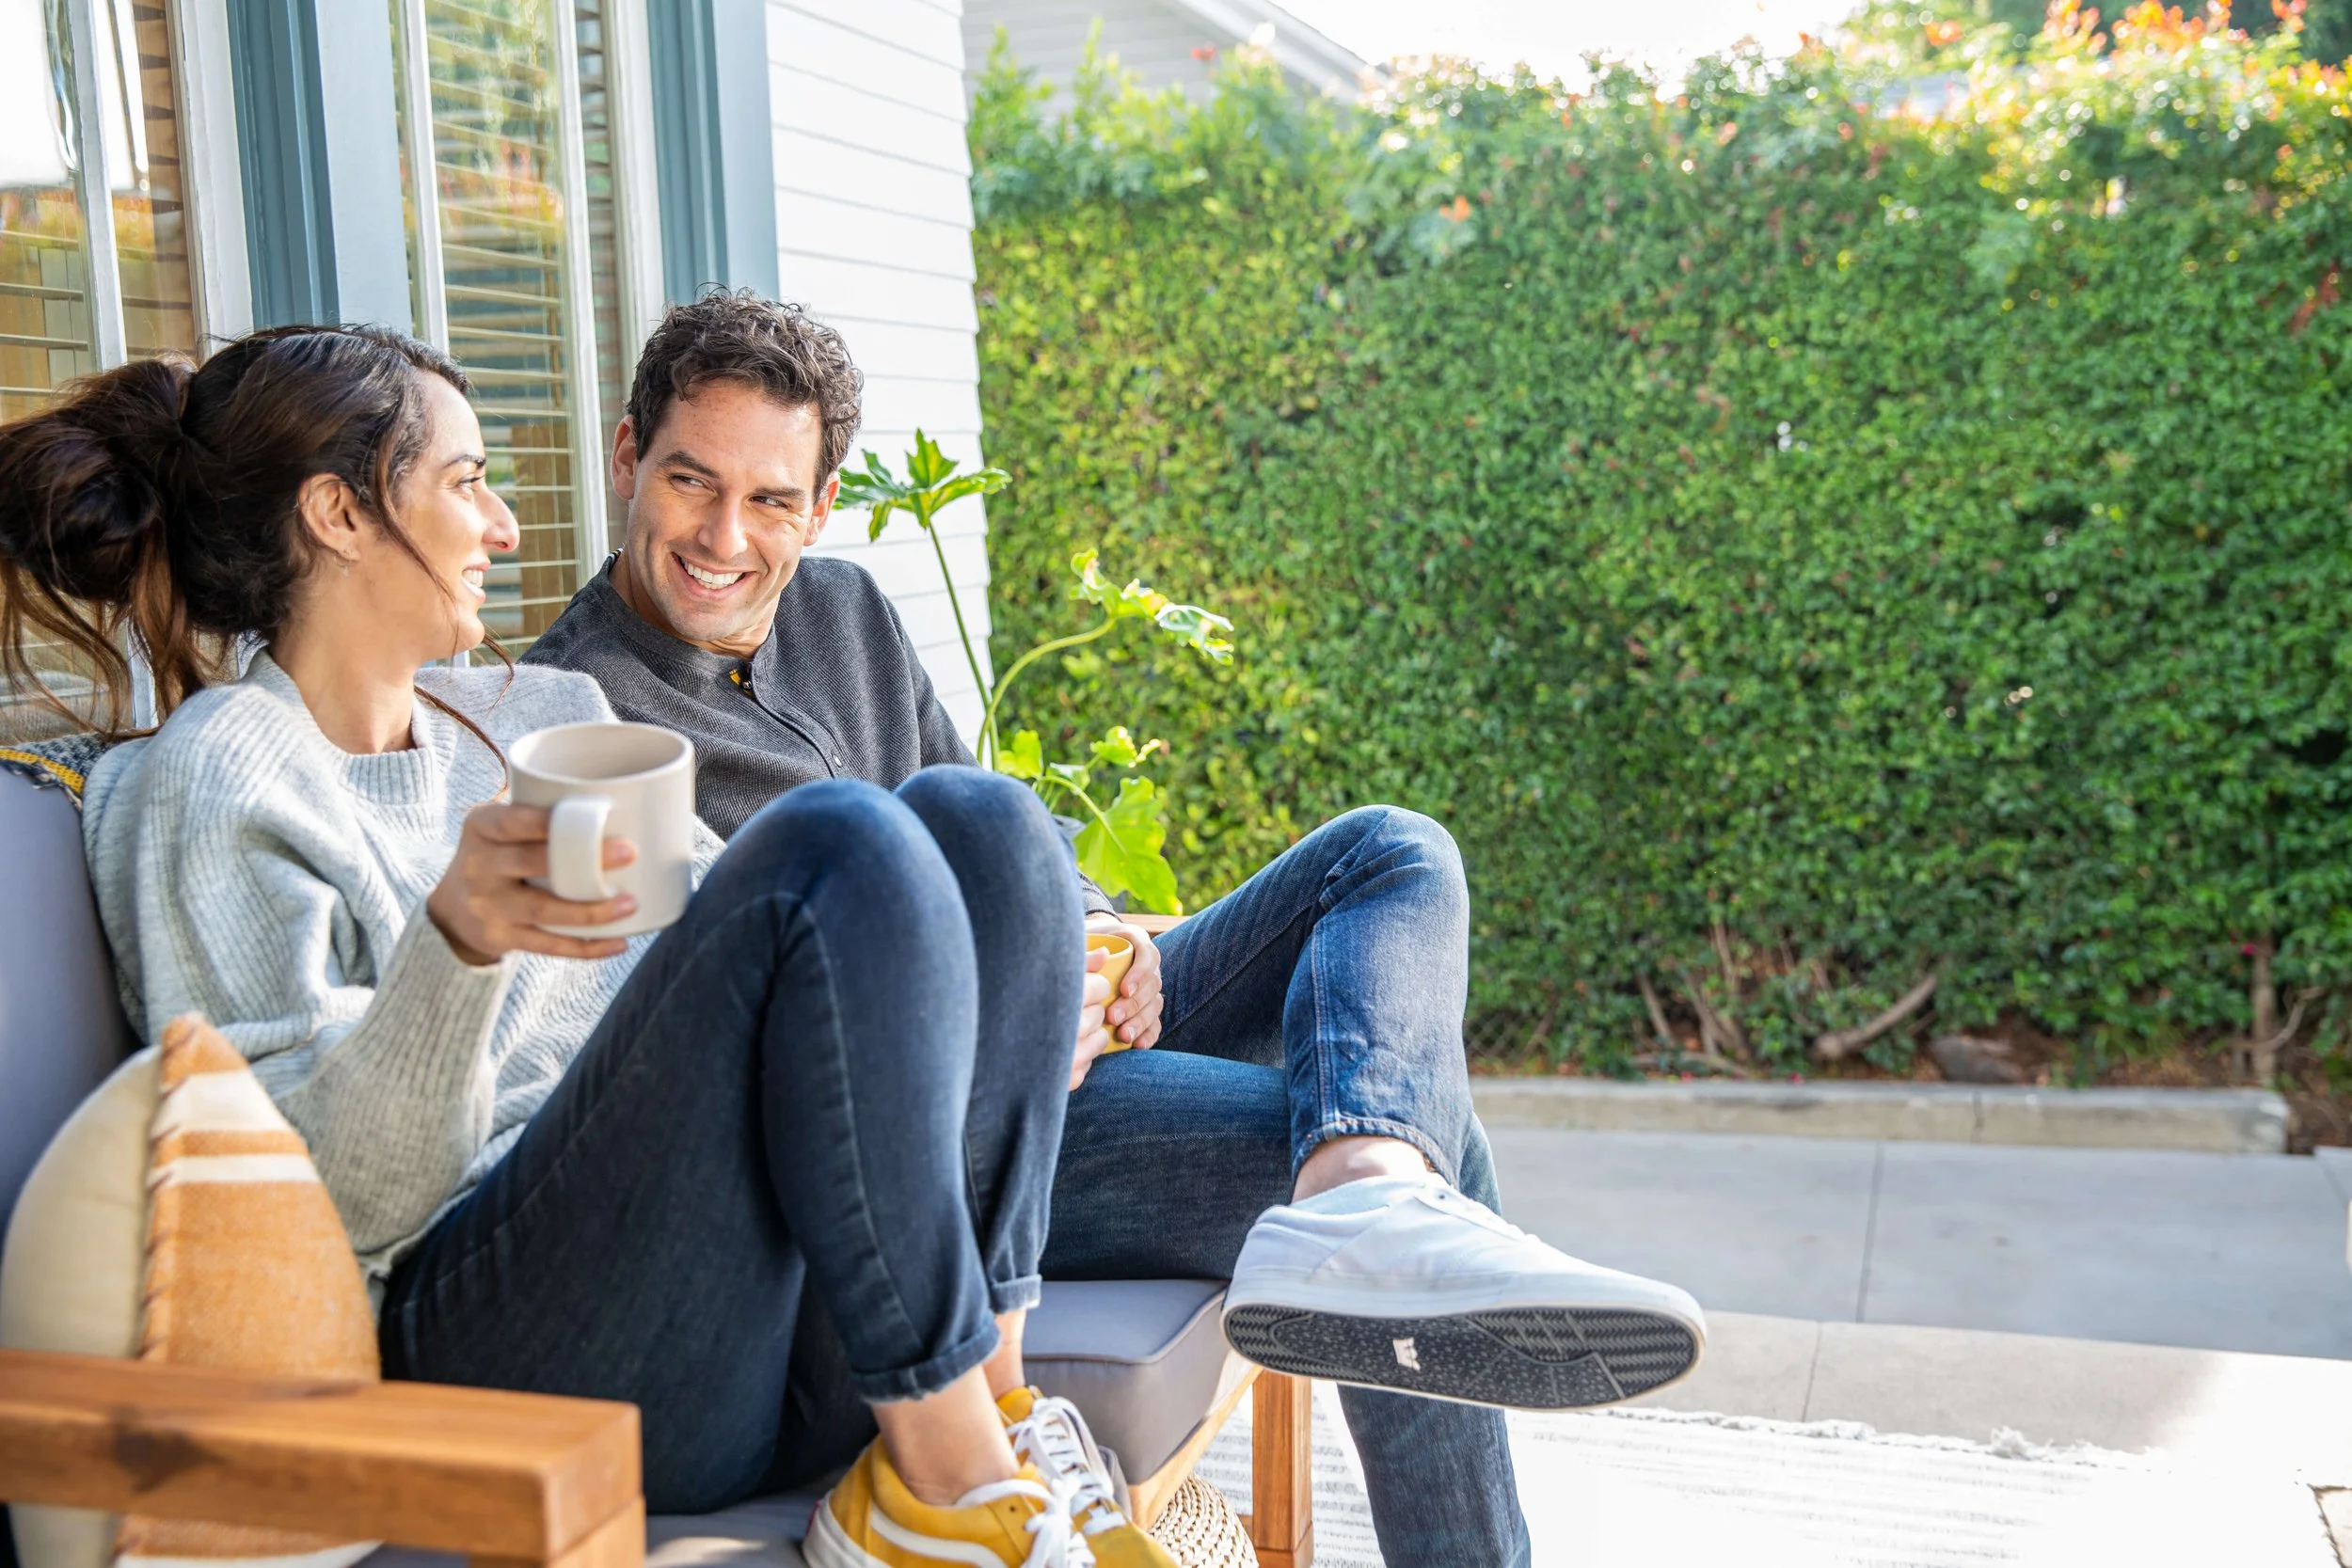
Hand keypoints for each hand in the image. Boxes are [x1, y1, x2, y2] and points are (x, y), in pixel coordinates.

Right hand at [426, 803, 639, 965]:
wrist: (452, 910)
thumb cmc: (497, 857)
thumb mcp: (498, 830)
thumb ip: (535, 816)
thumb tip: (609, 807)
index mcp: (480, 828)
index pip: (512, 822)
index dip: (547, 821)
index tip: (591, 819)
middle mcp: (478, 866)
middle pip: (531, 862)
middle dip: (582, 860)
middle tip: (629, 853)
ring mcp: (487, 906)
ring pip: (544, 910)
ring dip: (591, 911)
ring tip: (630, 904)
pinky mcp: (499, 938)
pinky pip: (547, 945)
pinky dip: (586, 947)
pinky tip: (617, 943)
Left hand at [1069, 913, 1163, 1090]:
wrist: (1077, 956)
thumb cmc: (1076, 946)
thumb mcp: (1077, 940)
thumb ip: (1084, 948)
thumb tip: (1099, 957)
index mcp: (1134, 940)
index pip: (1148, 955)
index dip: (1140, 974)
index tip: (1123, 990)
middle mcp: (1146, 963)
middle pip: (1152, 984)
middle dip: (1135, 1004)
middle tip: (1113, 1017)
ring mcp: (1148, 986)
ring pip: (1155, 1004)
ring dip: (1141, 1022)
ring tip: (1123, 1035)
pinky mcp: (1145, 1007)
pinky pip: (1155, 1022)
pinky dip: (1149, 1034)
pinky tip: (1137, 1044)